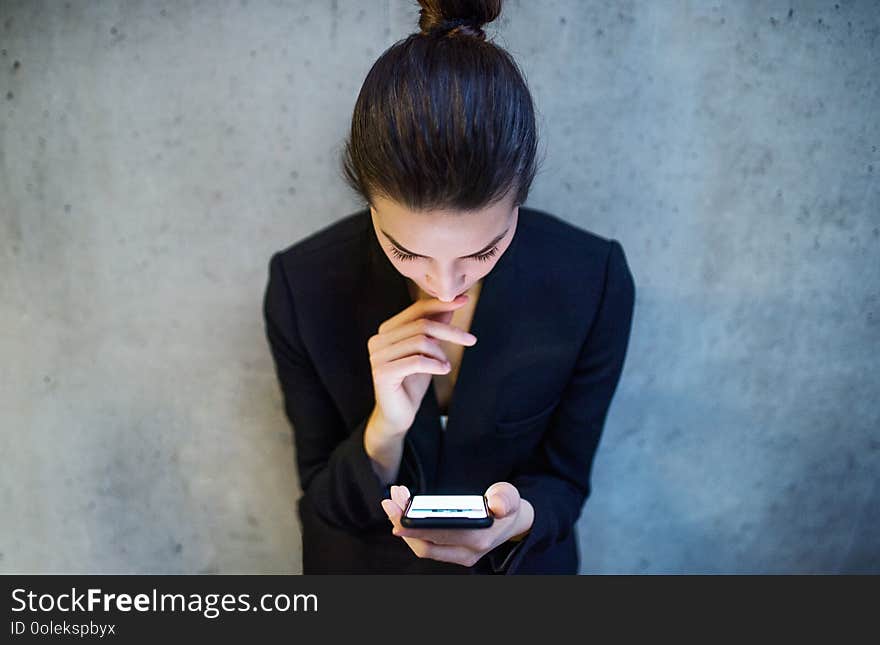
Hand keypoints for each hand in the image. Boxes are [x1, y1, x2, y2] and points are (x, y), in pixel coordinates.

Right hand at [367, 296, 476, 434]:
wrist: (398, 416)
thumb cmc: (412, 383)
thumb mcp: (427, 353)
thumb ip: (434, 330)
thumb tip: (449, 306)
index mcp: (387, 331)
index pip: (416, 310)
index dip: (441, 304)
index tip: (465, 300)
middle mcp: (378, 340)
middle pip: (421, 325)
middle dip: (450, 331)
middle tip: (471, 340)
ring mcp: (378, 356)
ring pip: (420, 341)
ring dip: (441, 353)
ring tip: (446, 365)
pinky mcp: (383, 373)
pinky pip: (416, 361)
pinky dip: (435, 364)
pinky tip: (443, 370)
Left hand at [380, 483, 534, 567]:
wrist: (513, 522)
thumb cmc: (507, 506)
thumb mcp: (510, 497)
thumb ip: (505, 499)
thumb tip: (496, 505)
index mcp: (480, 538)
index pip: (442, 537)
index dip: (417, 529)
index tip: (398, 517)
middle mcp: (467, 552)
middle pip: (425, 544)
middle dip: (404, 522)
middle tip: (390, 500)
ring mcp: (457, 555)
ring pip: (422, 545)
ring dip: (404, 523)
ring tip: (395, 499)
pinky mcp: (450, 551)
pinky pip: (426, 543)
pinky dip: (412, 526)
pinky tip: (404, 507)